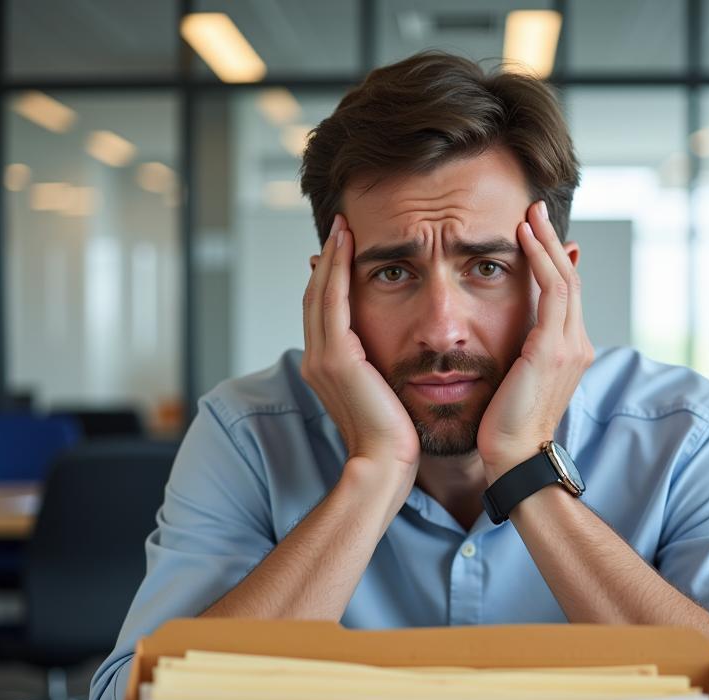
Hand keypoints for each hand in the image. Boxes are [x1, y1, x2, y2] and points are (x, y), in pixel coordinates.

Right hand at [301, 214, 420, 483]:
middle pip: (315, 297)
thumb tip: (392, 360)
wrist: (385, 464)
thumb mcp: (384, 397)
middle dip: (326, 260)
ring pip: (321, 293)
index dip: (329, 280)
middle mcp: (316, 360)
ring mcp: (323, 358)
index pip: (324, 314)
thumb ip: (379, 374)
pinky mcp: (337, 358)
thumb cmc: (393, 439)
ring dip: (331, 256)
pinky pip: (333, 300)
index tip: (342, 252)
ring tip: (342, 226)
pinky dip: (337, 269)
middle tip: (339, 227)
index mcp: (326, 370)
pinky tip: (348, 244)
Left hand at [476, 201, 593, 481]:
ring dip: (547, 242)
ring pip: (564, 279)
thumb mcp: (515, 384)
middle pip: (570, 279)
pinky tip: (522, 239)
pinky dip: (539, 261)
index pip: (565, 296)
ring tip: (530, 214)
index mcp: (569, 353)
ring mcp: (569, 346)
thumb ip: (520, 354)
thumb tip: (513, 335)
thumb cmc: (507, 429)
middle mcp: (577, 345)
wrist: (515, 460)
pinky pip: (551, 291)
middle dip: (553, 241)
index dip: (554, 261)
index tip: (536, 234)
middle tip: (535, 209)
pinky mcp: (551, 350)